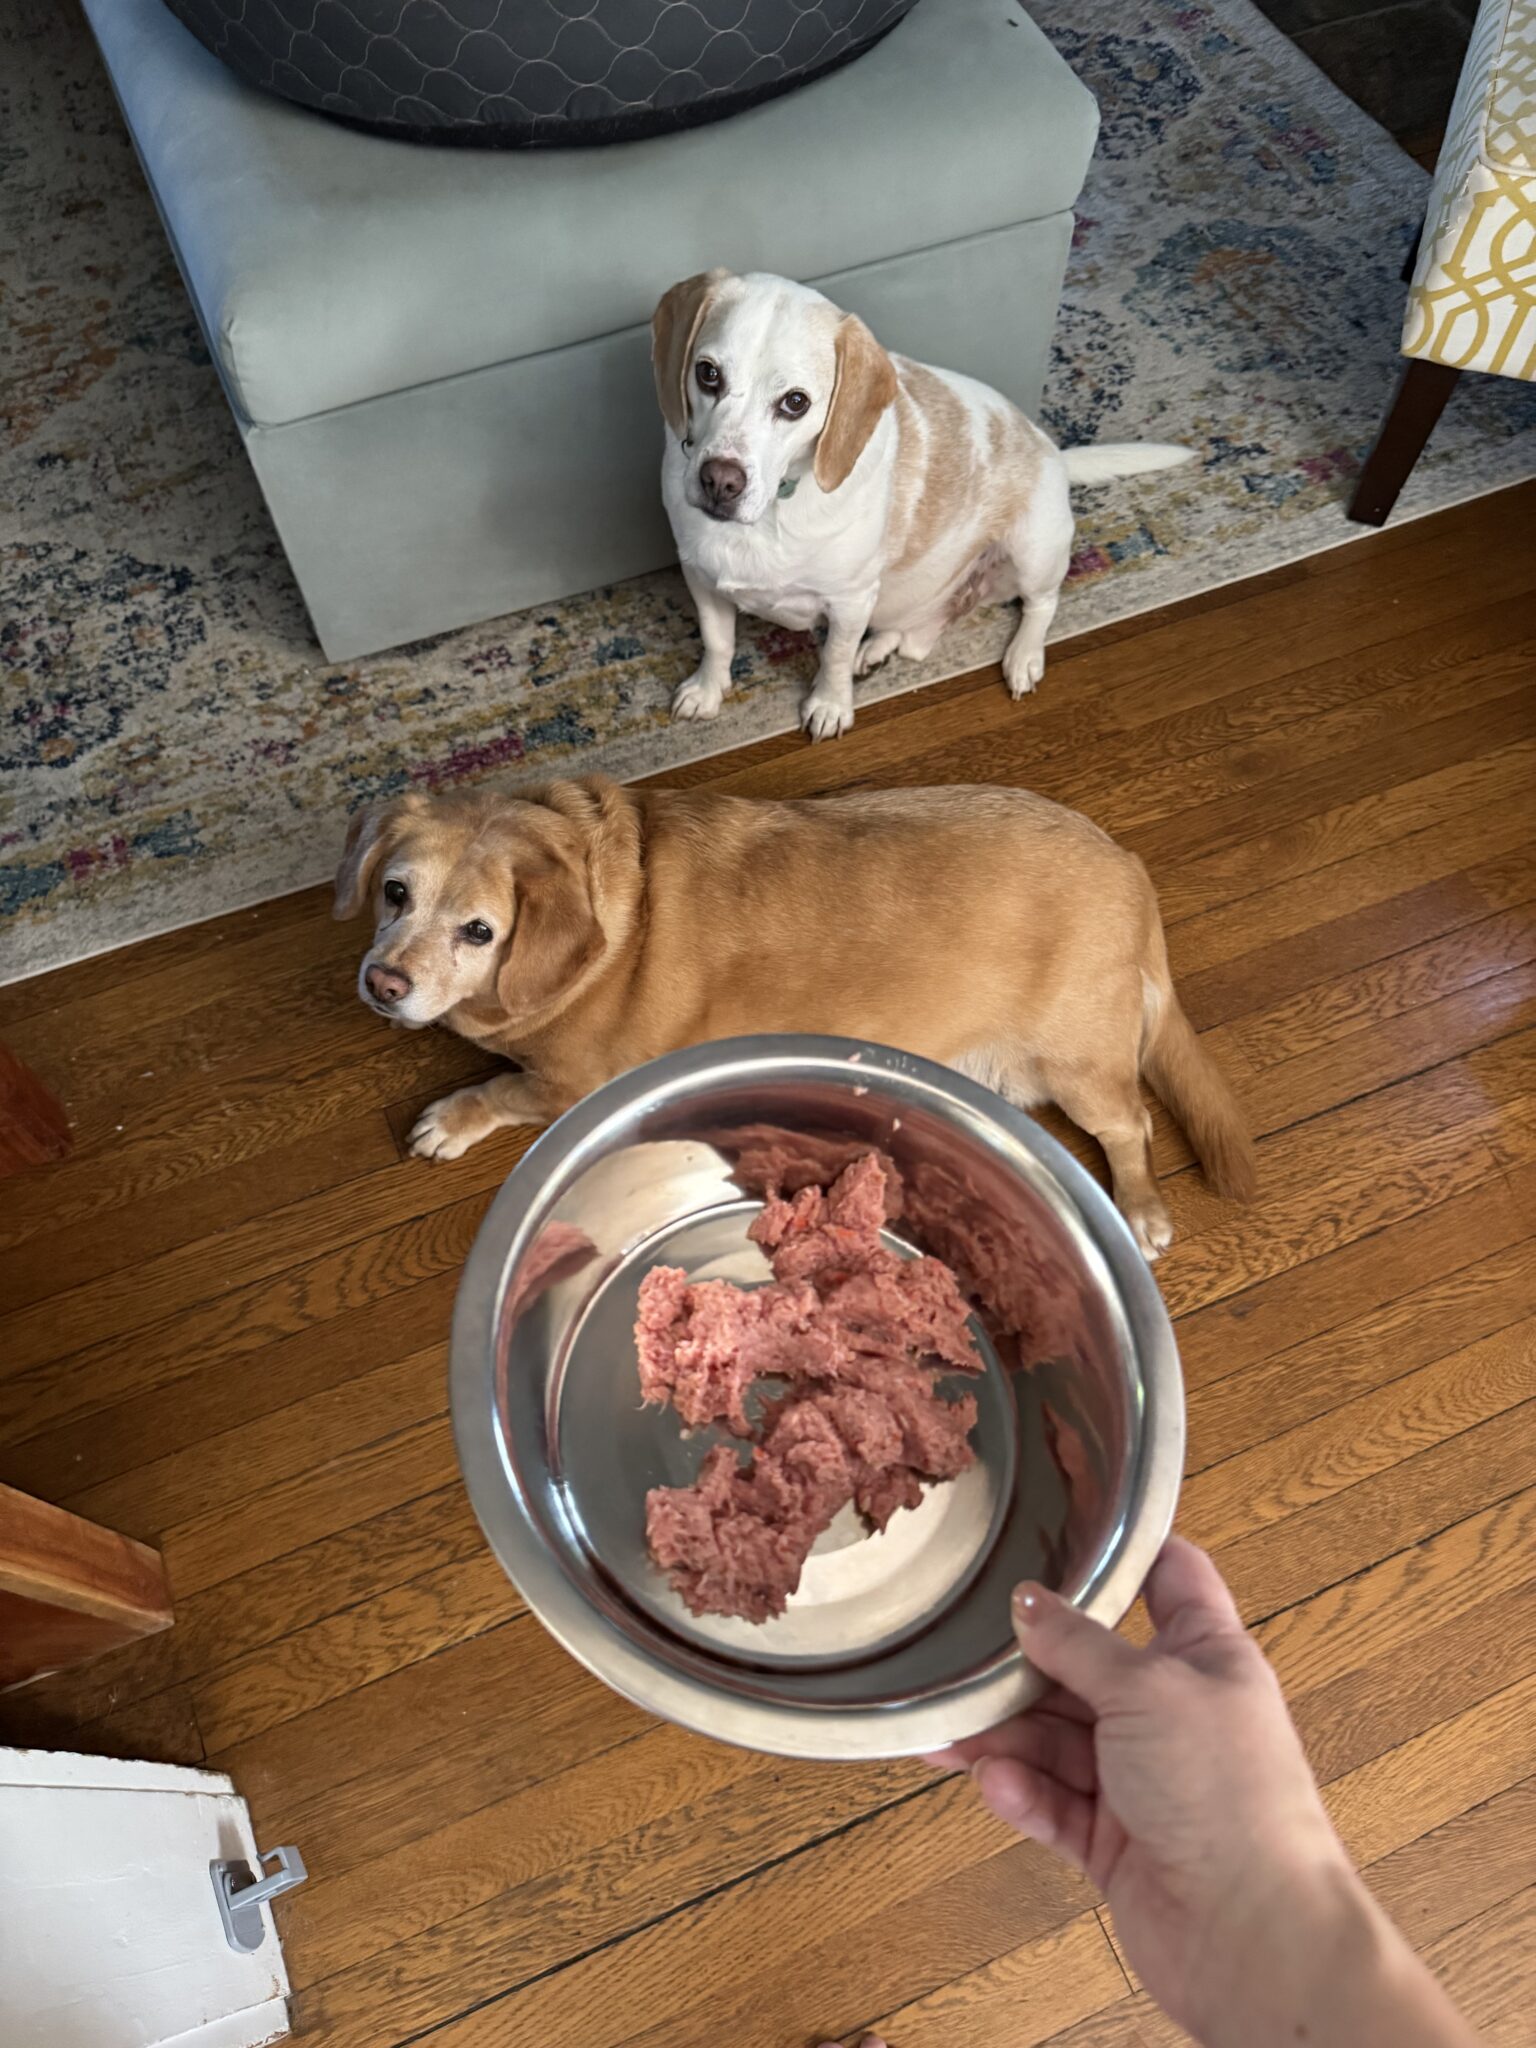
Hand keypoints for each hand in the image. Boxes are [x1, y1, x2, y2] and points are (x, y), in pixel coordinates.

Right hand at [927, 1539, 1353, 2042]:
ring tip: (947, 1731)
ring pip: (1057, 1738)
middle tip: (958, 1654)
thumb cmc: (1224, 1791)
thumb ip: (1078, 1644)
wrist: (1249, 1935)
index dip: (1122, 1552)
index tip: (1054, 1528)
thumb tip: (1026, 1600)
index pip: (1169, 1577)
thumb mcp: (1147, 1689)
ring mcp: (1143, 1778)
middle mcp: (1174, 1710)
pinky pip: (1054, 1802)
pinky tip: (994, 1783)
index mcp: (1206, 1654)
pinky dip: (1022, 1792)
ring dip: (1004, 1735)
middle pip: (1086, 1664)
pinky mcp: (1114, 1840)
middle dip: (1025, 1663)